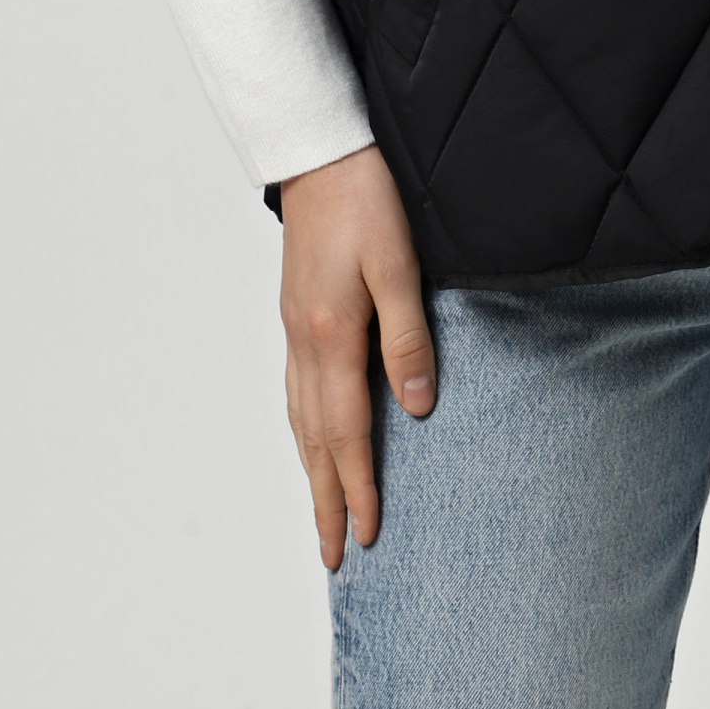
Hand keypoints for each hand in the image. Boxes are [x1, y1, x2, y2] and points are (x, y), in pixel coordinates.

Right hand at [278, 144, 436, 566]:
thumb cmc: (365, 201)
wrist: (320, 154)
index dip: (358, 487)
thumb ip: (408, 338)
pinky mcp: (295, 313)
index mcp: (333, 337)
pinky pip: (295, 391)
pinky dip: (302, 429)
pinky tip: (311, 436)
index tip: (366, 535)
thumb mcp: (400, 266)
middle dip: (326, 499)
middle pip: (314, 440)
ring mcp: (295, 329)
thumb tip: (415, 408)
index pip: (345, 433)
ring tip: (321, 510)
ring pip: (299, 419)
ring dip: (311, 470)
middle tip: (334, 554)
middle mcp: (305, 343)